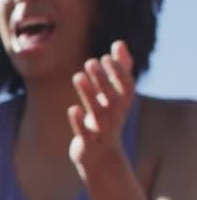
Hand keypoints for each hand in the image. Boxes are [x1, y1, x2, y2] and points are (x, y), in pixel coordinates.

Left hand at [68, 40, 134, 177]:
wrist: (100, 156)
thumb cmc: (107, 119)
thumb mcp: (114, 96)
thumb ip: (119, 70)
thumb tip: (119, 43)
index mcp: (123, 104)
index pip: (126, 86)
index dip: (119, 72)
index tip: (106, 56)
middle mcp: (116, 116)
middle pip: (112, 97)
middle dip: (103, 79)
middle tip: (90, 61)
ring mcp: (102, 130)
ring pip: (97, 112)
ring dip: (89, 94)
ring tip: (78, 75)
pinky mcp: (88, 142)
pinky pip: (84, 132)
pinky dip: (79, 121)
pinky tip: (73, 109)